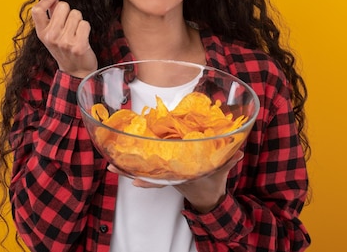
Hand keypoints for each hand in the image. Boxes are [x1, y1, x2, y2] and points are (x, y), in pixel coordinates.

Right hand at [31, 0, 97, 77]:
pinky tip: (82, 38)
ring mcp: (64, 42)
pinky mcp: (78, 45)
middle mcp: (51, 37)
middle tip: (70, 24)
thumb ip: (52, 15)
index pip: (37, 10)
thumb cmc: (64, 49)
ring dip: (78, 21)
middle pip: (62, 6)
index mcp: (42, 33)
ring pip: (76, 14)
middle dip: (69, 12)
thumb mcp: (53, 34)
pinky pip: (85, 24)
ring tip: (76, 33)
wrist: (76, 71)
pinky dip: (86, 29)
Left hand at [107, 151, 243, 212]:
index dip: (149, 181)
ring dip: (127, 168)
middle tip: (110, 168)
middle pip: (146, 174)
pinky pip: (148, 168)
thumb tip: (238, 151)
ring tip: (109, 166)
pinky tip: (121, 159)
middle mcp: (169, 175)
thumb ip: (228, 160)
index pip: (163, 179)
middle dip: (129, 171)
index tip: (134, 183)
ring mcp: (166, 174)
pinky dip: (135, 165)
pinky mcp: (165, 170)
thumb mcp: (220, 171)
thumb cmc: (212, 182)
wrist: (208, 196)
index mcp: (181, 176)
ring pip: (143, 171)